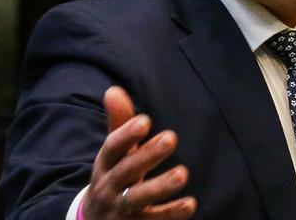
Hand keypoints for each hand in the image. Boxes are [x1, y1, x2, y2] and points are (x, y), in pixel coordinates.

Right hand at [83, 86, 196, 218]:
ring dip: (160, 187)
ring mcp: (120, 210)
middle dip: (147, 155)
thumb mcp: (114, 153)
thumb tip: (113, 90)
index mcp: (105, 164)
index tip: (145, 120)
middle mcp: (109, 187)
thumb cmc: (113, 177)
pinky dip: (170, 214)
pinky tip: (190, 204)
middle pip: (126, 171)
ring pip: (137, 199)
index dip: (126, 134)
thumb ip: (119, 123)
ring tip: (182, 173)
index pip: (112, 148)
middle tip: (171, 138)